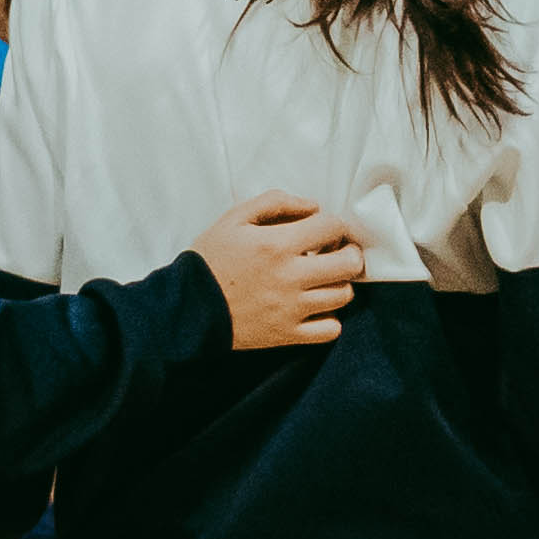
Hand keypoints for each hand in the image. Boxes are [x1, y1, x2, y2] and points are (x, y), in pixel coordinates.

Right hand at [197, 194, 361, 348]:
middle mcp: (290, 277)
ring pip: (344, 296)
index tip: (322, 231)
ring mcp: (291, 309)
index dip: (334, 225)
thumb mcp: (235, 218)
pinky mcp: (287, 334)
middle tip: (334, 253)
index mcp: (277, 244)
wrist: (187, 307)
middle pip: (350, 264)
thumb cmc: (211, 258)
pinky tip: (315, 308)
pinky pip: (331, 330)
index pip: (333, 226)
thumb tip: (312, 206)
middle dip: (348, 253)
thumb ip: (275, 203)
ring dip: (339, 284)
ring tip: (322, 280)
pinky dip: (330, 319)